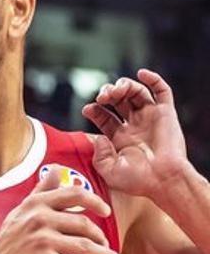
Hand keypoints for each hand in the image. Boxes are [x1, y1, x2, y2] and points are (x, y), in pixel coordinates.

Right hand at [0, 168, 118, 253]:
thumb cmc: (6, 246)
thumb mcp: (20, 214)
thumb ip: (41, 193)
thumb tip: (55, 169)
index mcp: (36, 205)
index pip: (74, 194)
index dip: (95, 201)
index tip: (106, 211)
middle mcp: (39, 219)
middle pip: (83, 224)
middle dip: (100, 236)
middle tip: (106, 246)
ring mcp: (42, 241)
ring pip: (85, 247)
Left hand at [82, 69, 189, 200]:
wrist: (163, 180)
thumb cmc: (137, 180)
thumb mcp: (109, 171)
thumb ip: (99, 155)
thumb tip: (98, 137)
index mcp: (119, 138)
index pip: (104, 117)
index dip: (95, 110)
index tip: (88, 108)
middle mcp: (134, 125)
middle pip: (119, 101)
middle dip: (108, 94)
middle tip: (103, 96)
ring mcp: (150, 118)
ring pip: (136, 93)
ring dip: (125, 85)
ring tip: (116, 90)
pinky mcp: (166, 113)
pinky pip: (162, 91)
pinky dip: (153, 79)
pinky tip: (141, 73)